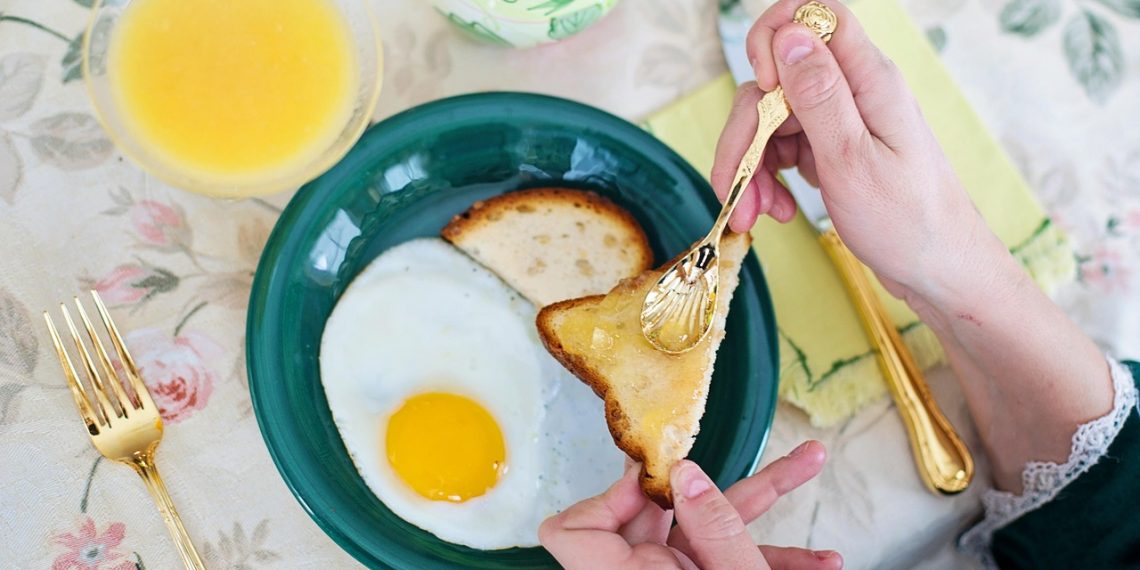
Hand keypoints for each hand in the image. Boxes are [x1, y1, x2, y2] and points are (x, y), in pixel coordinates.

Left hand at [539, 441, 840, 569]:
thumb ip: (716, 528)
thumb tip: (685, 474)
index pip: (569, 531)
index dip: (604, 498)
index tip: (655, 481)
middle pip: (646, 515)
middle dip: (702, 486)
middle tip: (731, 451)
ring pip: (699, 532)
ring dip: (757, 507)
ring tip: (808, 466)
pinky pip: (723, 560)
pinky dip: (767, 556)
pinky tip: (820, 559)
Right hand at [714, 0, 1015, 311]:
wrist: (939, 273)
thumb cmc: (907, 223)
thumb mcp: (852, 160)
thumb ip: (819, 95)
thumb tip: (788, 36)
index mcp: (868, 80)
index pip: (815, 16)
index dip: (775, 37)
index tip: (761, 88)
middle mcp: (854, 91)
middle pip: (776, 81)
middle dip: (746, 132)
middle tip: (735, 189)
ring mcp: (842, 121)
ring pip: (772, 119)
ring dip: (752, 166)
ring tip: (756, 214)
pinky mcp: (833, 148)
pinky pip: (783, 148)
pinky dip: (768, 179)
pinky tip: (775, 210)